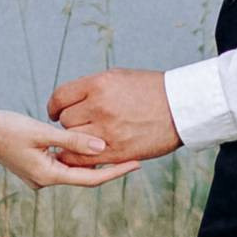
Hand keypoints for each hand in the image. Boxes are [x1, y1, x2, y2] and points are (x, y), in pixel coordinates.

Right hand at [0, 108, 142, 191]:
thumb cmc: (5, 127)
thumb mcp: (41, 132)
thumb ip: (72, 141)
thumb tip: (103, 149)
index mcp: (47, 175)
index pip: (91, 178)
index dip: (116, 172)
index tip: (137, 164)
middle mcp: (43, 180)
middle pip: (84, 176)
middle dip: (107, 166)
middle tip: (133, 154)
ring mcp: (37, 175)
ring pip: (72, 169)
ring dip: (91, 161)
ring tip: (116, 148)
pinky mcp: (32, 166)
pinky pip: (61, 163)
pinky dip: (75, 156)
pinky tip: (86, 145)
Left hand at [48, 67, 180, 163]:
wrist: (182, 108)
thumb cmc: (151, 90)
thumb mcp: (119, 77)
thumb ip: (92, 88)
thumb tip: (70, 99)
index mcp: (99, 84)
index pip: (60, 97)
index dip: (55, 106)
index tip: (56, 112)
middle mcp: (100, 106)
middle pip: (65, 120)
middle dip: (70, 122)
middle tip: (81, 125)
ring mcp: (108, 131)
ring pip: (72, 140)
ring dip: (76, 141)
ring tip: (86, 138)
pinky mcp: (117, 152)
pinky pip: (84, 159)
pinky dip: (79, 158)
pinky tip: (84, 154)